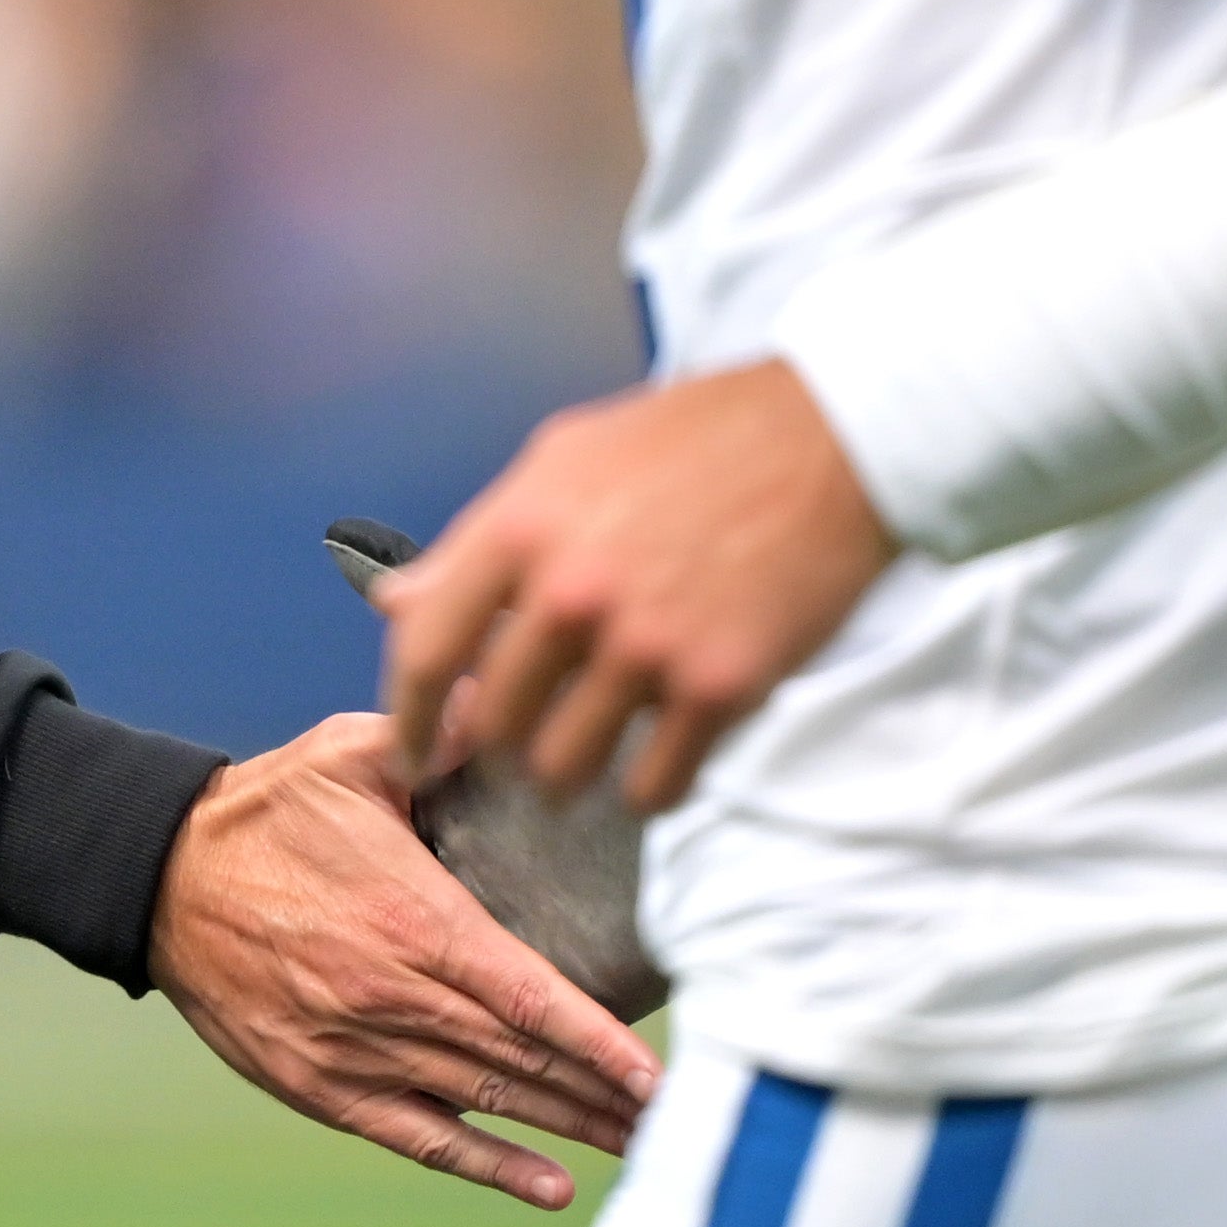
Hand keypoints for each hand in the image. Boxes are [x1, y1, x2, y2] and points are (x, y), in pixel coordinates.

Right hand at [149, 716, 659, 1206]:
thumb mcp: (348, 754)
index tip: (659, 1072)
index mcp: (411, 920)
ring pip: (485, 1101)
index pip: (529, 995)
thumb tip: (510, 692)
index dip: (601, 1041)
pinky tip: (549, 1184)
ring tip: (639, 1145)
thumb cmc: (266, 813)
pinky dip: (488, 1166)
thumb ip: (437, 735)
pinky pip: (419, 1138)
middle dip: (606, 1092)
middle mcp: (391, 997)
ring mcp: (356, 1051)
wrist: (161, 880)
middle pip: (523, 1061)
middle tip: (680, 1116)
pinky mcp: (323, 1087)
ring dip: (567, 1128)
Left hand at [376, 361, 896, 813]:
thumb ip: (477, 540)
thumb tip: (392, 602)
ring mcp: (645, 646)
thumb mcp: (563, 458)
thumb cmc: (693, 437)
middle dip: (497, 747)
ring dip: (566, 777)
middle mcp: (571, 593)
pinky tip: (654, 766)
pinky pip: (654, 786)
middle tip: (520, 744)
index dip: (407, 715)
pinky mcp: (719, 687)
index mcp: (520, 528)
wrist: (833, 436)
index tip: (409, 751)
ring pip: (564, 768)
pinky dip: (646, 790)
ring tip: (583, 760)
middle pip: (493, 723)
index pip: (426, 648)